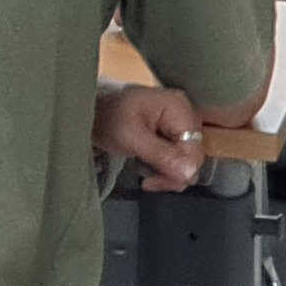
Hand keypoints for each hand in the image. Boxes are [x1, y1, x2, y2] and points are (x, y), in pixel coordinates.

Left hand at [93, 85, 208, 189]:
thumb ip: (161, 154)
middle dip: (170, 174)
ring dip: (165, 172)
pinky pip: (178, 159)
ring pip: (187, 162)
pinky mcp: (173, 133)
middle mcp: (186, 114)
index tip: (151, 180)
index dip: (177, 172)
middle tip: (146, 178)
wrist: (91, 106)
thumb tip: (190, 173)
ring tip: (143, 167)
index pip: (194, 152)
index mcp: (179, 108)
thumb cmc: (106, 116)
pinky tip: (147, 164)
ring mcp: (180, 123)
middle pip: (193, 159)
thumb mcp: (130, 136)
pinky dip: (163, 167)